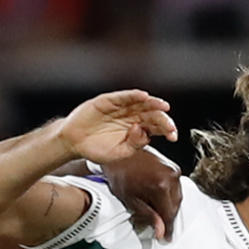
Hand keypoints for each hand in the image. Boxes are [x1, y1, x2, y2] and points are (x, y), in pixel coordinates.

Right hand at [58, 90, 176, 165]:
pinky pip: (123, 97)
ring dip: (153, 103)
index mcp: (137, 129)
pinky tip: (143, 96)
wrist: (75, 143)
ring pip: (140, 103)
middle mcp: (132, 116)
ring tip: (162, 106)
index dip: (166, 129)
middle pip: (152, 114)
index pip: (156, 127)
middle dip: (162, 119)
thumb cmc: (97, 148)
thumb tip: (144, 132)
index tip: (173, 136)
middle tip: (169, 126)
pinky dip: (133, 95)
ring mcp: (121, 108)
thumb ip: (135, 145)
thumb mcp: (120, 153)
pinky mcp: (108, 101)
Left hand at [101, 148, 182, 240]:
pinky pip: (176, 187)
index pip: (168, 214)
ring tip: (160, 216)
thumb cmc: (120, 173)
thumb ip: (149, 217)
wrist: (119, 153)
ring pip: (177, 197)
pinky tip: (161, 202)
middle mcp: (171, 176)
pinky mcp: (172, 167)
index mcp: (161, 185)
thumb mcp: (131, 200)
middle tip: (162, 230)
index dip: (167, 229)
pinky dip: (170, 196)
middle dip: (168, 219)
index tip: (166, 238)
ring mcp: (173, 170)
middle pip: (175, 206)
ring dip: (170, 208)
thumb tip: (160, 231)